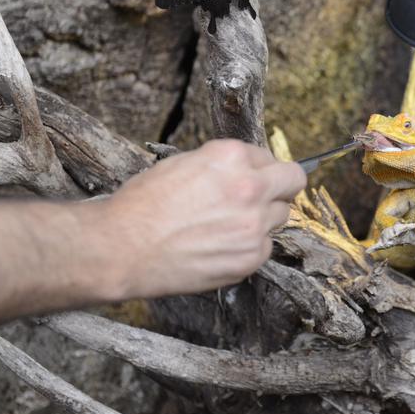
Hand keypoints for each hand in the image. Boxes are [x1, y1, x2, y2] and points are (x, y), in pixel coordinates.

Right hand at [95, 139, 305, 299]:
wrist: (121, 248)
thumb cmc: (143, 205)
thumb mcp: (182, 164)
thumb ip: (223, 165)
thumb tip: (247, 168)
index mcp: (232, 157)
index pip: (271, 158)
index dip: (260, 169)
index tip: (253, 178)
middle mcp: (250, 186)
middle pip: (293, 182)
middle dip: (282, 187)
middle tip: (265, 197)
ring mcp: (255, 224)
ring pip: (280, 216)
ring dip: (262, 219)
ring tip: (226, 227)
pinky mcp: (252, 256)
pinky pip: (265, 247)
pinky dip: (248, 247)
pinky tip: (219, 248)